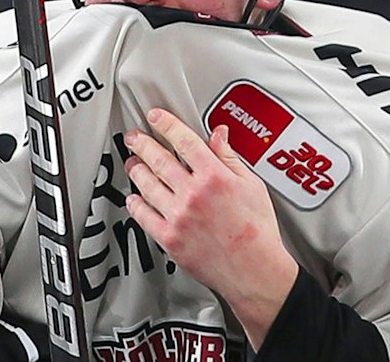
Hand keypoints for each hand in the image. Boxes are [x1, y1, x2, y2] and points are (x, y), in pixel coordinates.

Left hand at [123, 109, 299, 349]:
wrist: (255, 271)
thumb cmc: (258, 232)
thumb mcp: (252, 185)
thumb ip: (230, 157)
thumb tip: (219, 135)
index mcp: (214, 177)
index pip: (184, 140)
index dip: (166, 125)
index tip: (156, 117)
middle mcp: (193, 194)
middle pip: (159, 159)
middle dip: (142, 143)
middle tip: (133, 137)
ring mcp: (179, 217)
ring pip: (148, 185)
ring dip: (136, 170)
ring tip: (132, 162)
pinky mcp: (170, 239)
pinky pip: (144, 217)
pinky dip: (136, 205)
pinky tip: (133, 198)